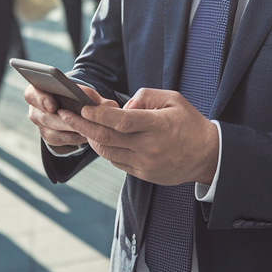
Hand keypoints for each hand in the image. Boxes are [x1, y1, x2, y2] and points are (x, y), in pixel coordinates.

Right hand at [25, 82, 115, 151]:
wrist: (73, 106)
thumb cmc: (76, 95)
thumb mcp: (85, 93)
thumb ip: (93, 97)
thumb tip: (110, 105)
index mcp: (37, 91)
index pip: (32, 95)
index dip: (41, 100)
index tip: (53, 106)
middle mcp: (35, 109)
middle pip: (44, 118)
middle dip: (62, 121)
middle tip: (76, 123)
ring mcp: (40, 125)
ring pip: (51, 133)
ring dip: (68, 132)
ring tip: (85, 131)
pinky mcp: (48, 137)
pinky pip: (58, 142)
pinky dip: (71, 140)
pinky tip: (84, 137)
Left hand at [62, 88, 219, 185]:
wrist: (207, 156)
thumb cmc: (189, 123)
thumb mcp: (173, 99)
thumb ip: (145, 97)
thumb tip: (122, 106)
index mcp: (158, 126)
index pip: (122, 122)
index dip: (99, 115)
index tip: (82, 108)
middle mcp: (149, 147)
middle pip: (107, 138)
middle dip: (82, 125)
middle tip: (64, 115)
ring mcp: (145, 164)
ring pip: (107, 152)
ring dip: (90, 137)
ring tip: (78, 125)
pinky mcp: (143, 174)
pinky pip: (116, 161)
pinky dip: (105, 149)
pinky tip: (98, 137)